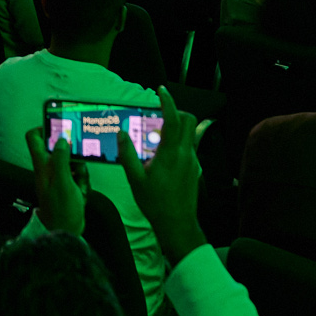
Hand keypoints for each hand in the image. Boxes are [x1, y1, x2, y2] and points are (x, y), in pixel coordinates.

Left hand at [24, 127, 86, 238]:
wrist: (66, 232)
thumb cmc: (62, 209)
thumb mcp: (63, 182)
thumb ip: (62, 160)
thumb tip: (61, 138)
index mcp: (42, 165)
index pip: (33, 138)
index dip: (44, 128)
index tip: (61, 127)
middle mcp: (47, 168)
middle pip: (60, 149)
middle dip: (73, 155)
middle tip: (80, 165)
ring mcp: (58, 177)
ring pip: (72, 162)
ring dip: (80, 172)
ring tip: (80, 187)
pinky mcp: (67, 186)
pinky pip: (78, 176)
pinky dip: (82, 182)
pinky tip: (81, 194)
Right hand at [122, 87, 208, 270]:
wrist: (177, 224)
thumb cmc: (155, 203)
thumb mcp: (135, 179)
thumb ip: (127, 154)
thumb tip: (121, 133)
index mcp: (170, 153)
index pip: (173, 119)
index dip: (168, 102)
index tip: (160, 91)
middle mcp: (185, 154)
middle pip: (189, 120)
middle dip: (176, 110)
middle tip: (159, 112)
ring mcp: (192, 161)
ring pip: (190, 133)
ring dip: (176, 127)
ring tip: (156, 134)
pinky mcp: (194, 169)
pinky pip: (188, 147)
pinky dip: (177, 141)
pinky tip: (162, 154)